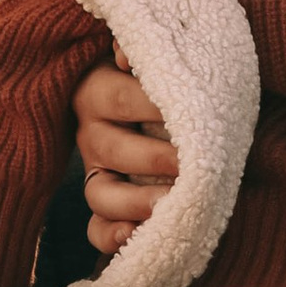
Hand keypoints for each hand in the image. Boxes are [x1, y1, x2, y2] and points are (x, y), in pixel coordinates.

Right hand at [73, 59, 178, 254]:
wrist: (170, 103)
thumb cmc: (167, 75)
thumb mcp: (155, 54)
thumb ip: (143, 49)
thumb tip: (125, 53)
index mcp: (96, 89)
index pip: (121, 98)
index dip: (155, 106)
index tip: (195, 111)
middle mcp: (90, 133)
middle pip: (114, 150)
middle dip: (157, 159)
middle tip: (193, 162)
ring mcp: (95, 172)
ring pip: (100, 195)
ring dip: (137, 202)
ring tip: (173, 203)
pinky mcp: (105, 205)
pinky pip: (96, 230)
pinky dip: (113, 237)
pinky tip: (137, 236)